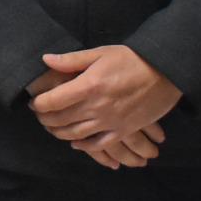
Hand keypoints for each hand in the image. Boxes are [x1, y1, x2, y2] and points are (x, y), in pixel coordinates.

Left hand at [30, 66, 166, 168]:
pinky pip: (99, 145)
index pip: (52, 101)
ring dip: (60, 133)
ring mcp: (110, 121)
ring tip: (52, 128)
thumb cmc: (131, 60)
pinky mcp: (124, 130)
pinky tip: (76, 143)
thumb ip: (71, 60)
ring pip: (76, 135)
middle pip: (61, 120)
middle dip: (45, 119)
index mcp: (88, 86)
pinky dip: (84, 146)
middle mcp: (96, 107)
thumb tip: (45, 60)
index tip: (34, 101)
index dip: (38, 104)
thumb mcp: (100, 53)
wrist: (165, 73)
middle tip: (40, 115)